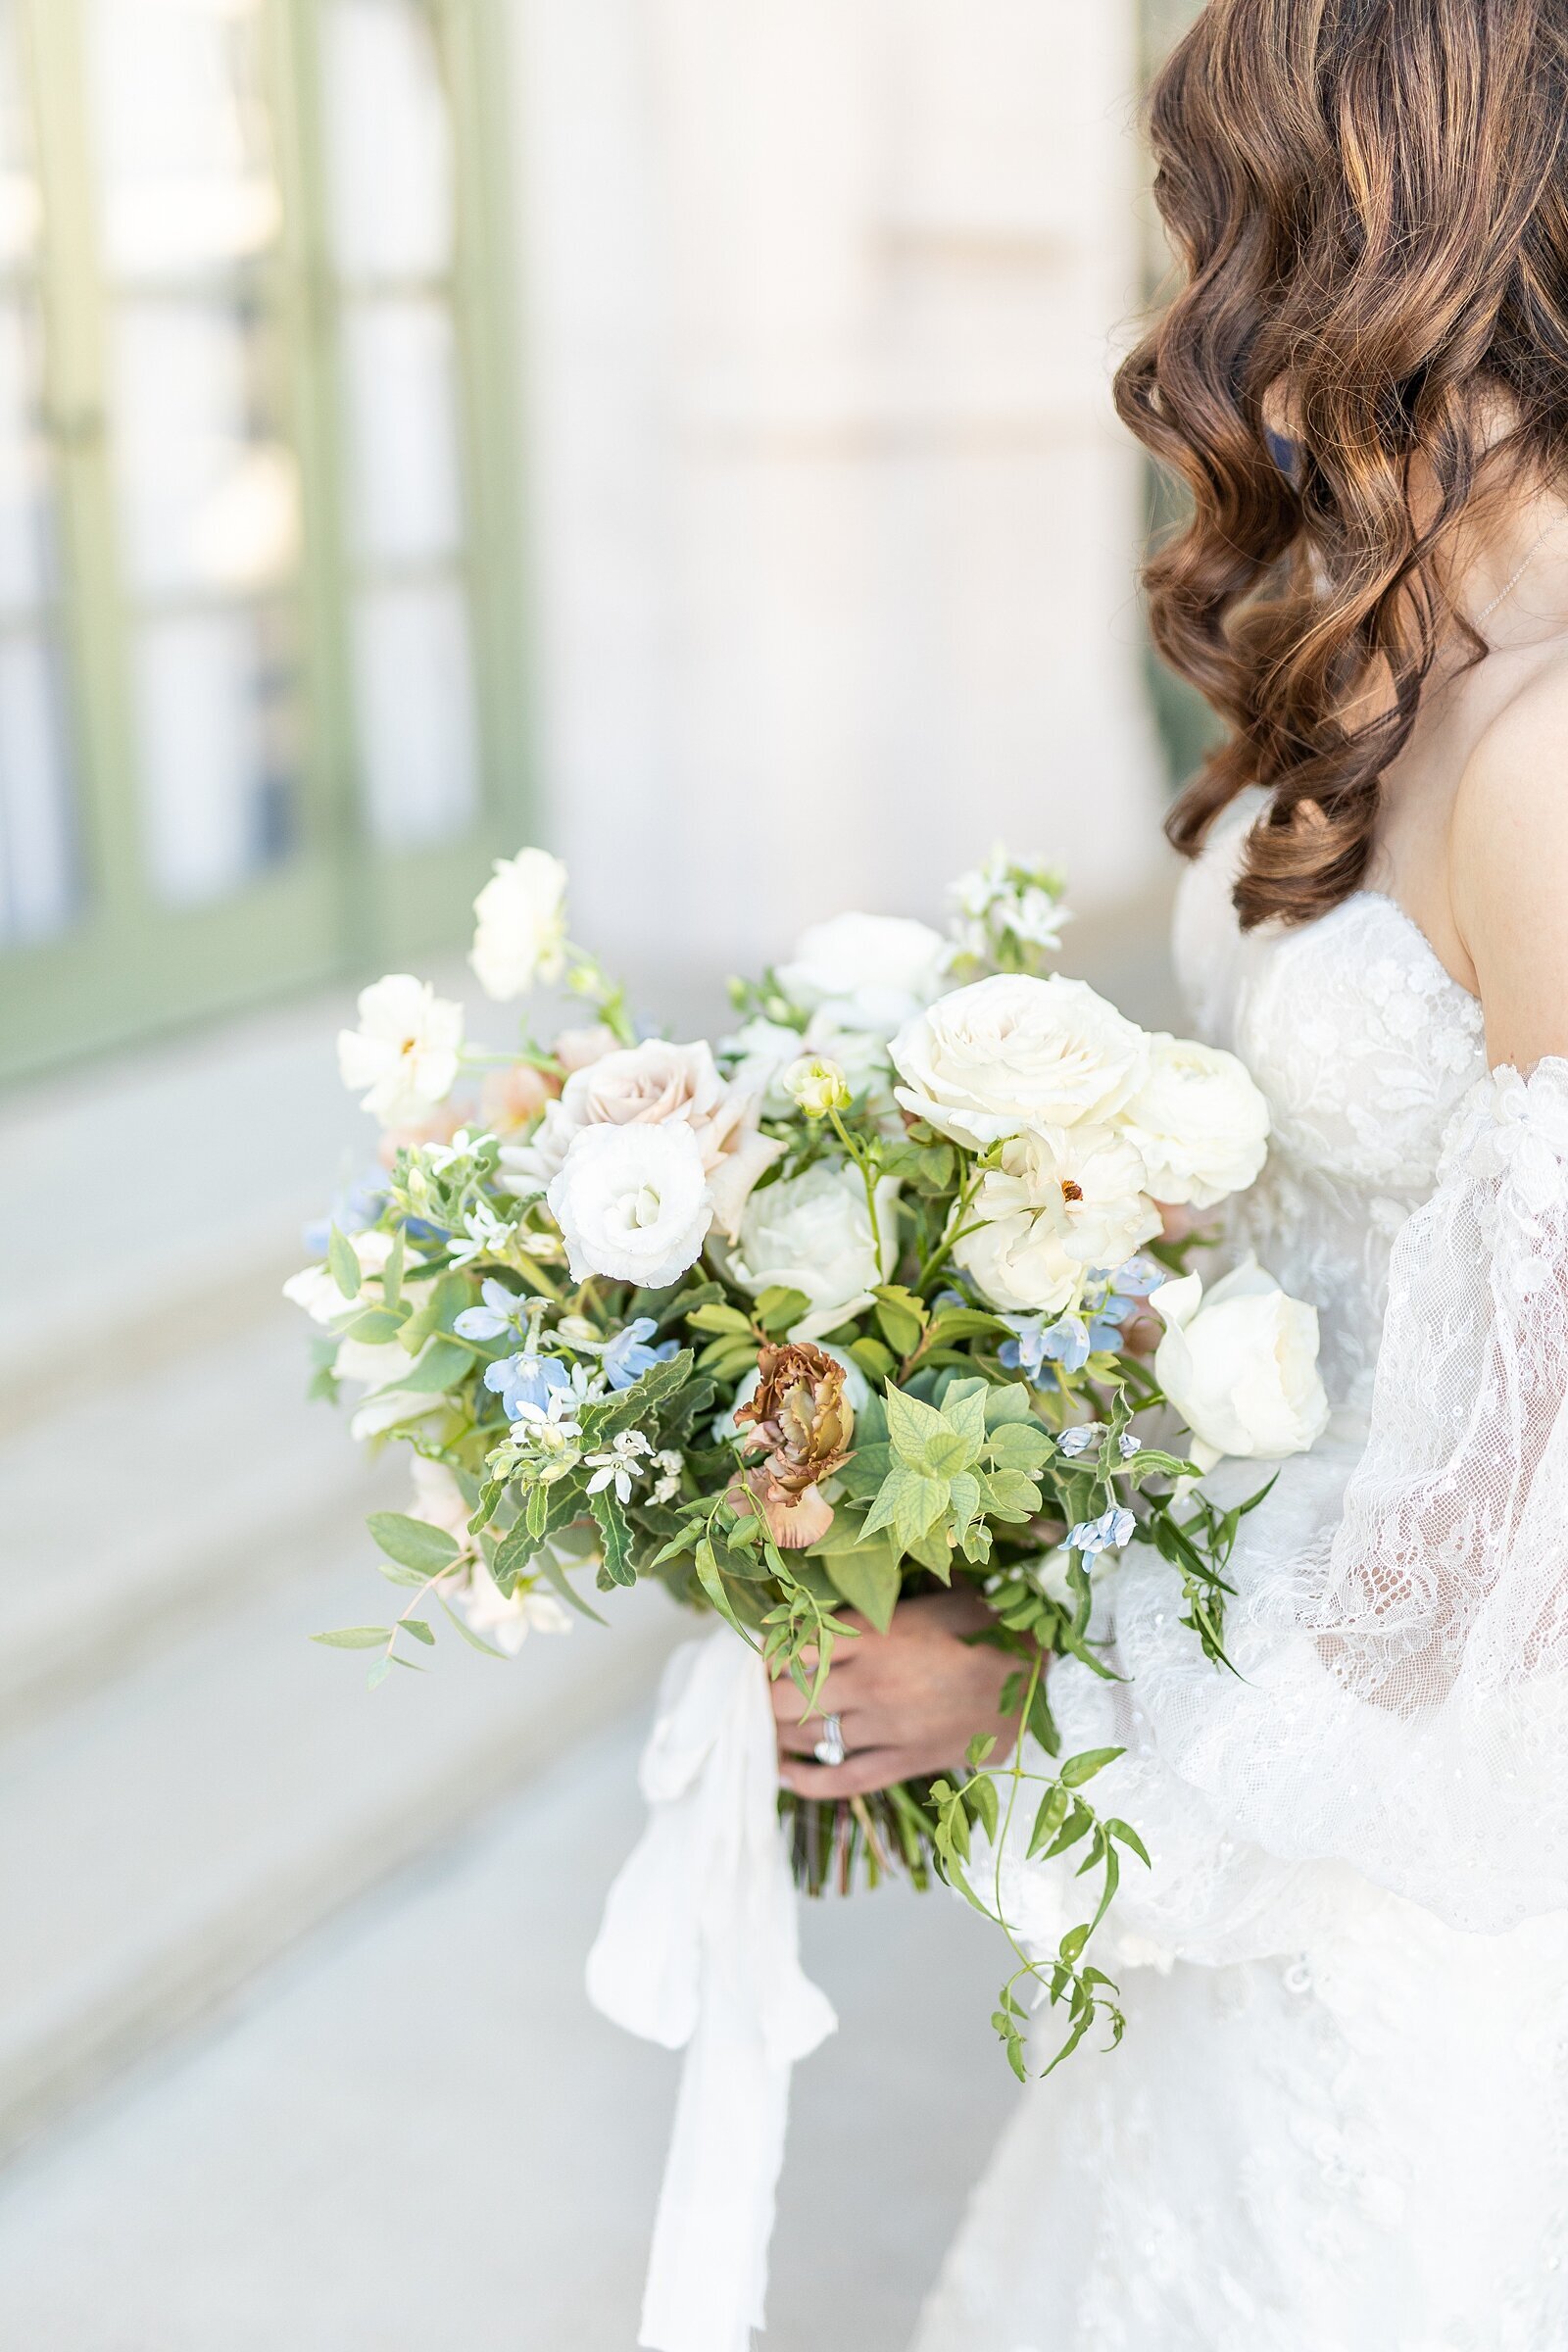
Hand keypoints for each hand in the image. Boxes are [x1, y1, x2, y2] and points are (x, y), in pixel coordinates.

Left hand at [773, 1589, 1022, 1798]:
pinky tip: (784, 1774)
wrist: (1038, 1681)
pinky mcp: (904, 1762)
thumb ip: (883, 1604)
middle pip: (787, 1697)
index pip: (795, 1647)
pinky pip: (842, 1779)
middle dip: (766, 1696)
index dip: (770, 1654)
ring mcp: (885, 1728)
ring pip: (809, 1737)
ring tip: (767, 1726)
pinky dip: (807, 1781)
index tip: (762, 1654)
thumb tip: (836, 1597)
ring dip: (780, 1733)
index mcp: (874, 1636)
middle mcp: (870, 1682)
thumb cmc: (987, 1628)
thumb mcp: (934, 1599)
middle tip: (759, 1693)